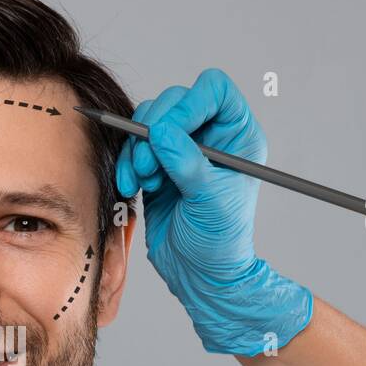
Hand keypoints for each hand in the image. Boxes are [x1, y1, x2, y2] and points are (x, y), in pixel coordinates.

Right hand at [116, 68, 311, 354]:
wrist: (198, 274)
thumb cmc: (219, 243)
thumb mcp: (210, 201)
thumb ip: (187, 163)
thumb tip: (161, 131)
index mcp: (237, 136)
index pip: (214, 91)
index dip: (188, 103)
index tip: (167, 131)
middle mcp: (210, 136)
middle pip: (174, 101)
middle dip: (154, 130)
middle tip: (149, 165)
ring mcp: (181, 149)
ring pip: (148, 122)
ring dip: (138, 149)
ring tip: (144, 181)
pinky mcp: (157, 165)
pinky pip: (134, 146)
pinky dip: (128, 163)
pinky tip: (134, 187)